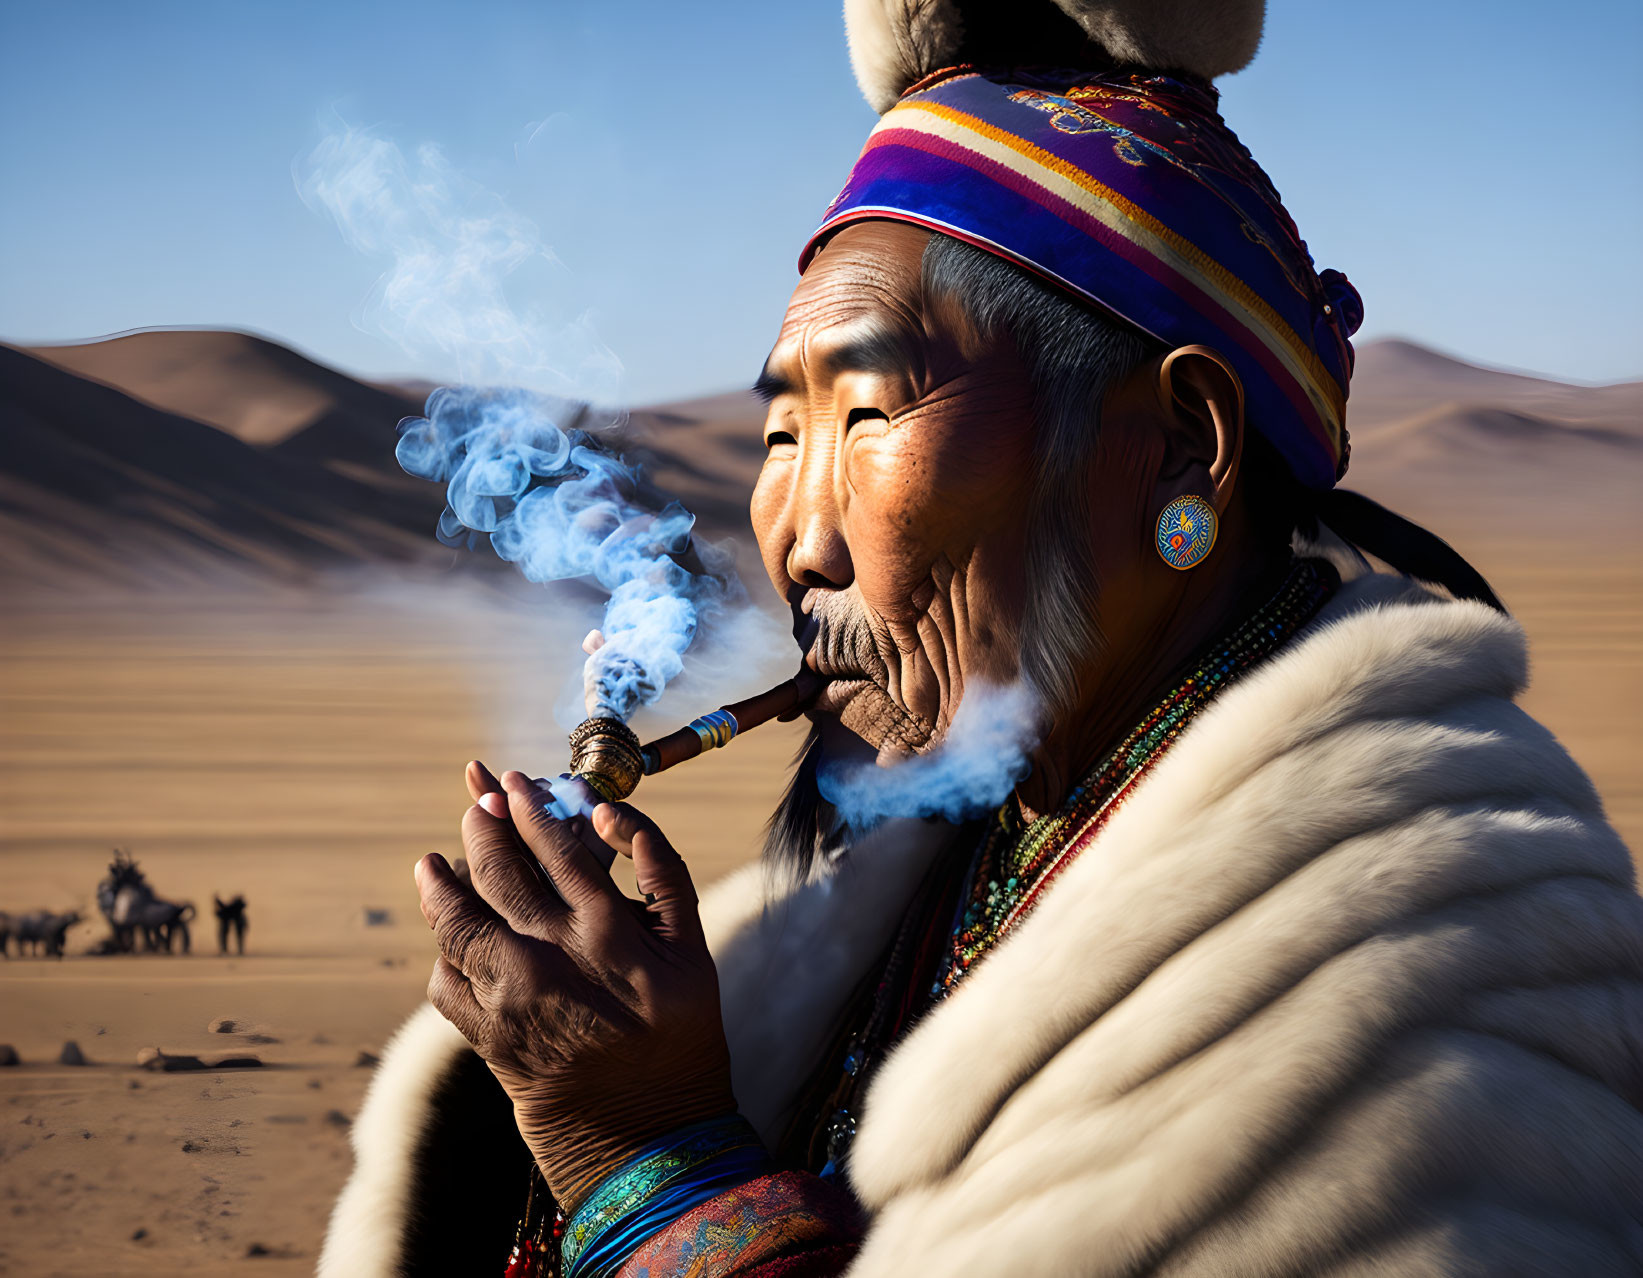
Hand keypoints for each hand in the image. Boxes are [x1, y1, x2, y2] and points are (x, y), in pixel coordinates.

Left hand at [416, 765, 737, 1209]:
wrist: (650, 1134)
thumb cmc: (681, 1035)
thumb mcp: (693, 948)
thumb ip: (660, 871)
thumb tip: (606, 815)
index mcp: (604, 928)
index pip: (554, 846)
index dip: (527, 807)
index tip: (512, 781)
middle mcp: (550, 955)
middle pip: (498, 871)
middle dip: (481, 826)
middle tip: (476, 802)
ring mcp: (512, 996)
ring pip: (457, 922)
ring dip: (442, 884)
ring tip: (433, 862)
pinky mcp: (488, 1036)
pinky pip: (447, 982)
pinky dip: (443, 953)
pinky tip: (450, 939)